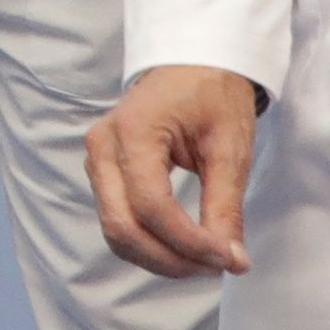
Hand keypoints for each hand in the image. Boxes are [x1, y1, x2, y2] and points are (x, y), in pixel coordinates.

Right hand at [89, 61, 268, 278]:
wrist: (193, 63)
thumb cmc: (212, 94)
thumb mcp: (229, 148)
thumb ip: (225, 207)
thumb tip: (233, 261)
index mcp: (133, 131)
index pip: (151, 206)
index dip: (188, 242)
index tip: (228, 259)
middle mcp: (102, 148)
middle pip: (122, 227)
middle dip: (170, 259)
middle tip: (217, 267)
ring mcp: (96, 161)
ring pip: (116, 232)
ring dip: (159, 258)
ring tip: (204, 261)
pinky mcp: (103, 174)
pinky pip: (118, 222)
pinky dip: (150, 245)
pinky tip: (184, 248)